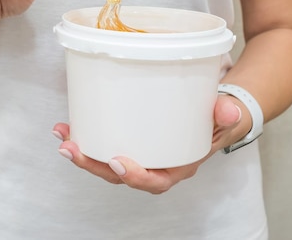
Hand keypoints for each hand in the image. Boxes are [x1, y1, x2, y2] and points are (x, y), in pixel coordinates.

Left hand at [52, 94, 248, 193]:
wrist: (215, 112)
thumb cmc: (218, 119)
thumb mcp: (228, 116)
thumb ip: (227, 115)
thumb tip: (226, 111)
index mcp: (178, 165)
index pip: (156, 181)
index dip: (136, 177)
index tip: (118, 162)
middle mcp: (155, 163)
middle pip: (121, 175)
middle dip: (93, 165)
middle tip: (72, 149)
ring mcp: (141, 152)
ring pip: (107, 161)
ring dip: (82, 152)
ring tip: (63, 136)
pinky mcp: (130, 138)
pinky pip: (105, 143)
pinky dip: (86, 136)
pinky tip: (69, 125)